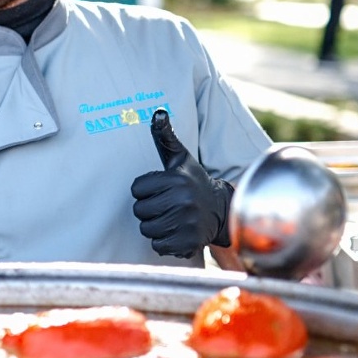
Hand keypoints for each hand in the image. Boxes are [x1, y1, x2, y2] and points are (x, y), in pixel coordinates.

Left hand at [130, 109, 232, 258]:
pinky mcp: (188, 243)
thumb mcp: (180, 158)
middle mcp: (183, 201)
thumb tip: (158, 112)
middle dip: (149, 209)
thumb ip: (165, 137)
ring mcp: (187, 223)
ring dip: (155, 226)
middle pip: (139, 211)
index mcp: (176, 179)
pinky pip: (157, 246)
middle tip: (168, 204)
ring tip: (172, 217)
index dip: (145, 190)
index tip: (163, 189)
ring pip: (146, 229)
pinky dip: (164, 242)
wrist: (221, 210)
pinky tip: (177, 231)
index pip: (136, 189)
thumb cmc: (193, 181)